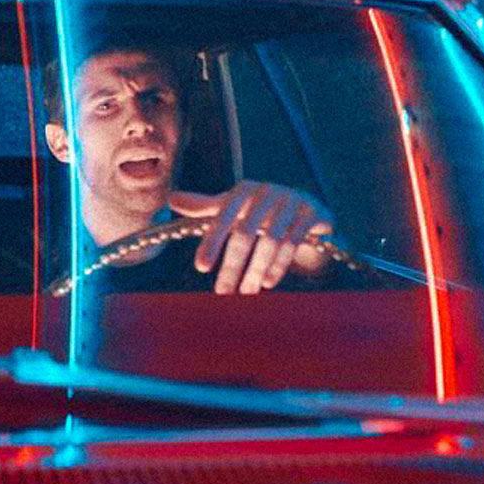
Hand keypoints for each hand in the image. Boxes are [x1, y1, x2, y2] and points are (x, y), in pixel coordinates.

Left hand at [169, 182, 332, 294]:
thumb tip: (172, 199)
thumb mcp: (232, 207)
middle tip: (222, 292)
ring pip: (271, 241)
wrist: (306, 207)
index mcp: (243, 191)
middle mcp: (267, 192)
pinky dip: (279, 265)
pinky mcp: (312, 213)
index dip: (211, 242)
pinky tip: (267, 283)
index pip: (222, 218)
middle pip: (245, 233)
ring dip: (256, 270)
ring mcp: (292, 201)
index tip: (201, 268)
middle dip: (233, 265)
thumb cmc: (259, 210)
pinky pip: (293, 243)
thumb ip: (204, 207)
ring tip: (245, 293)